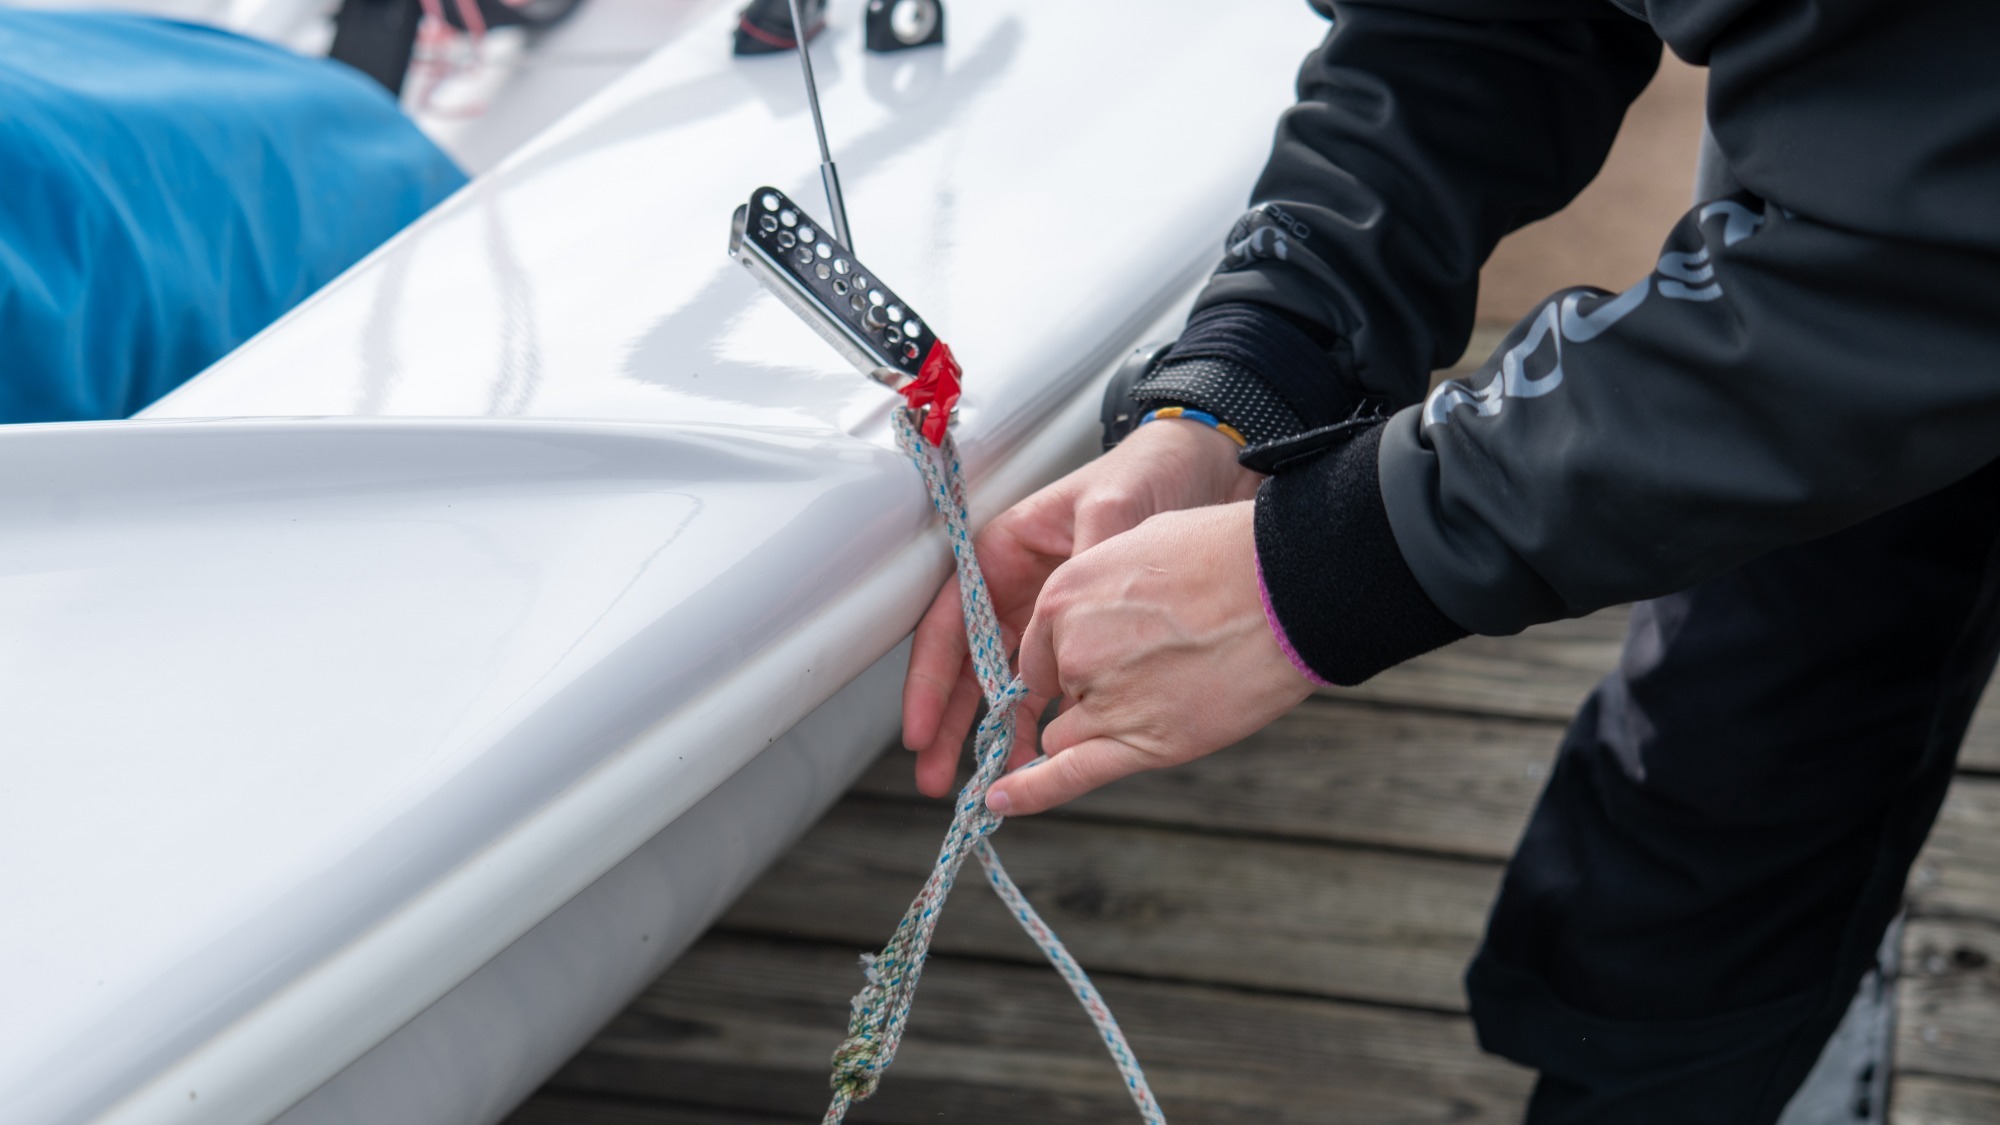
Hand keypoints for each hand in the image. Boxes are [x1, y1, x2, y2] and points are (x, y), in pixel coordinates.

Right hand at [902, 418, 1260, 796]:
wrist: (1209, 472)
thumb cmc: (1150, 472)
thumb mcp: (1113, 507)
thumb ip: (1085, 559)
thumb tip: (1066, 610)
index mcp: (1005, 550)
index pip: (951, 623)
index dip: (929, 680)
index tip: (918, 728)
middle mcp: (1016, 585)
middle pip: (966, 663)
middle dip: (948, 721)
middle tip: (933, 775)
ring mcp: (1047, 613)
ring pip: (1003, 681)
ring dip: (989, 729)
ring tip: (980, 781)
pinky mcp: (1083, 633)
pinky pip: (1050, 683)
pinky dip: (1040, 719)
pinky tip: (1038, 753)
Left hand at [992, 500, 1313, 814]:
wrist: (1289, 587)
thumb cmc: (1229, 557)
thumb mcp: (1143, 544)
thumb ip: (1106, 587)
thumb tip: (1104, 611)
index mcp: (1065, 594)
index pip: (1043, 649)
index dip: (1072, 658)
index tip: (1106, 656)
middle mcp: (1072, 649)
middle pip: (1062, 691)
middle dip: (1097, 687)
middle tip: (1163, 663)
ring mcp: (1104, 699)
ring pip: (1069, 732)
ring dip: (1101, 726)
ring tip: (1168, 696)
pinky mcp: (1142, 741)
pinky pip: (1068, 774)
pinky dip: (1030, 792)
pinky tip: (999, 803)